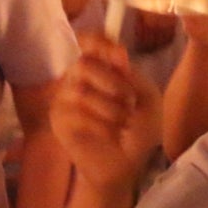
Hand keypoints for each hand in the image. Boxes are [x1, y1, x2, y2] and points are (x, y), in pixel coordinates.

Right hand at [52, 34, 157, 192]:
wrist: (125, 166)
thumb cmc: (137, 132)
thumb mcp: (148, 100)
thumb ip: (134, 75)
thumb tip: (118, 53)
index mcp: (101, 69)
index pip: (90, 41)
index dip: (100, 42)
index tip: (119, 55)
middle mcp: (79, 78)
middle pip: (84, 63)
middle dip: (112, 82)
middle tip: (129, 102)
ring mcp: (65, 97)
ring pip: (80, 89)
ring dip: (109, 108)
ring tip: (121, 123)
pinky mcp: (58, 119)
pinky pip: (74, 112)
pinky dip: (98, 124)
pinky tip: (107, 134)